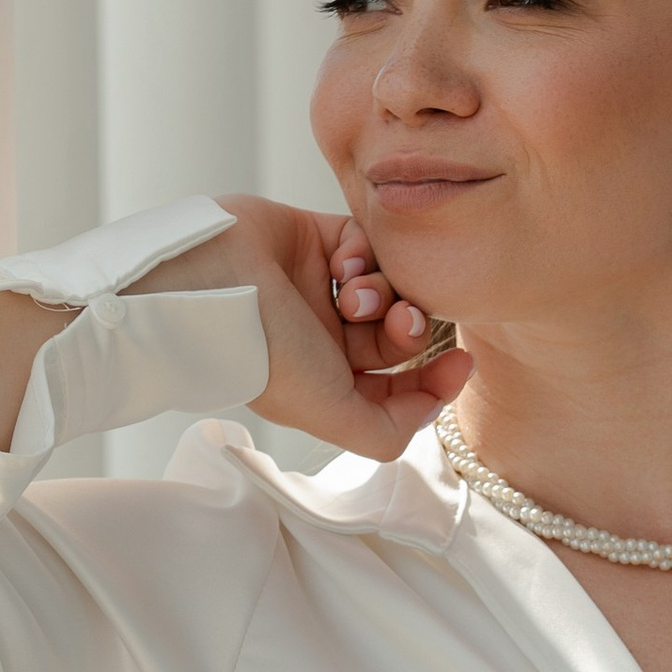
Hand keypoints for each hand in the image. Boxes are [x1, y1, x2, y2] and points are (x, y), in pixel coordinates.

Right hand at [127, 195, 469, 459]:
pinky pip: (365, 241)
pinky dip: (364, 251)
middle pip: (397, 335)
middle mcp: (324, 339)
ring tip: (355, 291)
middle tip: (401, 320)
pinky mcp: (315, 240)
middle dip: (408, 328)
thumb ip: (386, 431)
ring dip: (383, 289)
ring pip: (386, 287)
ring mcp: (320, 290)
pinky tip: (343, 260)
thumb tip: (430, 409)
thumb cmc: (264, 353)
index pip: (397, 387)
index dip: (434, 380)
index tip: (460, 362)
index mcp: (325, 385)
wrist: (210, 283)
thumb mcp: (330, 413)